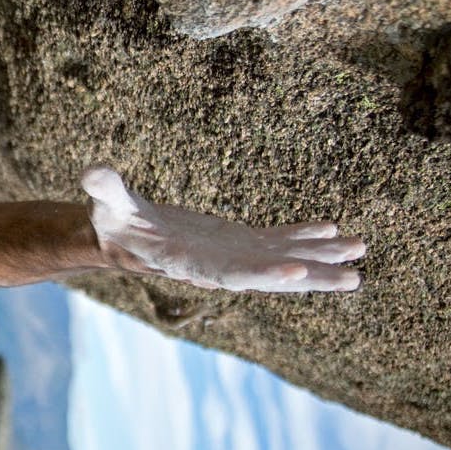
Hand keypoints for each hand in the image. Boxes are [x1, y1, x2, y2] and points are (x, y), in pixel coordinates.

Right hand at [81, 166, 364, 292]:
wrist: (119, 237)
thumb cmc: (112, 222)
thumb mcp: (107, 205)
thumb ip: (105, 189)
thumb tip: (90, 170)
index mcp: (190, 262)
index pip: (231, 274)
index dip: (263, 274)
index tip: (296, 274)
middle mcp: (218, 266)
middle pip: (271, 275)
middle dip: (312, 276)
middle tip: (353, 279)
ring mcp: (232, 254)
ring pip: (283, 259)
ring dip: (321, 259)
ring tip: (359, 253)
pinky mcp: (237, 241)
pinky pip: (276, 240)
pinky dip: (304, 237)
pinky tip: (333, 230)